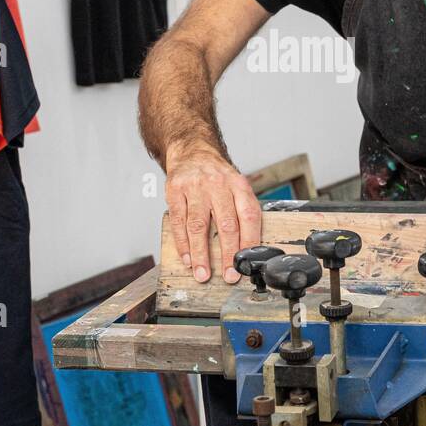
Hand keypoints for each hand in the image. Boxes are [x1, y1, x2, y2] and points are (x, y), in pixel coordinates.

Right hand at [164, 144, 261, 283]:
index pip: (249, 216)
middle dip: (227, 254)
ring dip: (201, 254)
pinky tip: (187, 258)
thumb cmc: (217, 175)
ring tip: (202, 274)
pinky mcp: (175, 190)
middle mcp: (218, 184)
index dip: (249, 242)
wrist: (192, 149)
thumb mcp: (237, 186)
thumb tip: (249, 248)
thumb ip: (242, 211)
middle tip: (229, 276)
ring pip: (199, 226)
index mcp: (239, 185)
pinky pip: (179, 221)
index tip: (247, 263)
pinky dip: (182, 243)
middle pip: (226, 224)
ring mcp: (195, 187)